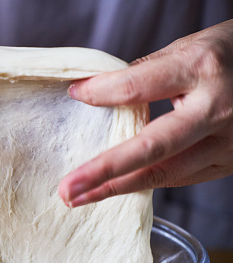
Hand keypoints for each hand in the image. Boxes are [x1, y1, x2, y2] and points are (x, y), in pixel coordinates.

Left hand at [59, 19, 232, 206]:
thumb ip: (147, 72)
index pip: (137, 87)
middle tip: (66, 189)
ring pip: (164, 174)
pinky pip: (180, 177)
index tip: (75, 94)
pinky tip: (117, 186)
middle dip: (102, 172)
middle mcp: (217, 109)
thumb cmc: (232, 52)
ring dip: (116, 188)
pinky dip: (145, 182)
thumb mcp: (189, 46)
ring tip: (78, 197)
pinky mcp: (231, 162)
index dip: (100, 92)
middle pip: (150, 148)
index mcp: (202, 69)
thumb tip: (99, 90)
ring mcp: (228, 142)